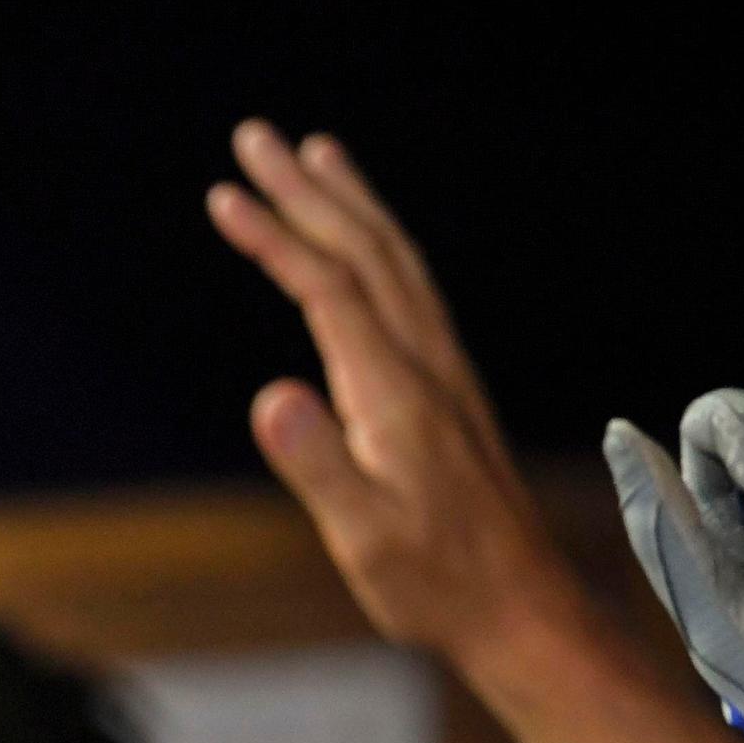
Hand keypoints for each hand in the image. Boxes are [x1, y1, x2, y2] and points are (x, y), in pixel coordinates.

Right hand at [207, 120, 593, 660]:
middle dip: (306, 191)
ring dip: (351, 203)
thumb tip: (273, 395)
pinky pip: (411, 289)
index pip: (329, 290)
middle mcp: (425, 366)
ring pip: (396, 262)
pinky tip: (366, 245)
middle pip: (364, 252)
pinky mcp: (449, 391)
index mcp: (394, 393)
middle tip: (256, 136)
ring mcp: (444, 374)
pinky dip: (379, 245)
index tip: (225, 196)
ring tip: (316, 156)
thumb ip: (318, 465)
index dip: (277, 238)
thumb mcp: (364, 536)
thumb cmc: (432, 582)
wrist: (518, 606)